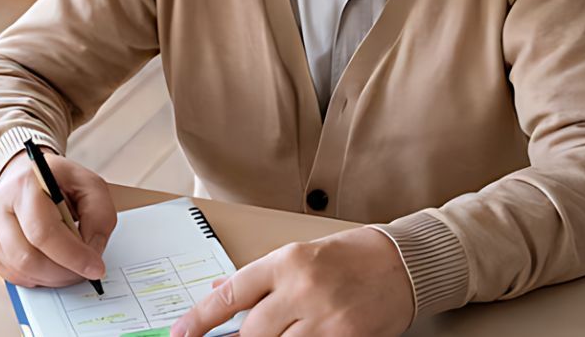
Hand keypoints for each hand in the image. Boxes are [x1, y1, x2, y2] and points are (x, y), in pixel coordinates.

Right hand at [0, 148, 117, 287]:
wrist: (26, 176)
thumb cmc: (59, 181)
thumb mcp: (89, 185)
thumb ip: (99, 215)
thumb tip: (92, 252)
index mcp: (25, 186)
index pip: (44, 232)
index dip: (72, 256)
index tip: (95, 268)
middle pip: (28, 258)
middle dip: (63, 272)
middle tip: (85, 272)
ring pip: (20, 271)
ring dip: (52, 278)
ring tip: (70, 267)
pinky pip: (13, 276)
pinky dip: (38, 278)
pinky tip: (51, 264)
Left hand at [171, 226, 413, 336]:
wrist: (403, 263)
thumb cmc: (352, 256)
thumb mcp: (301, 255)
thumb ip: (262, 280)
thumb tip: (221, 297)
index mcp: (286, 261)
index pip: (230, 295)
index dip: (199, 319)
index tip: (181, 335)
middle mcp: (302, 288)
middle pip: (253, 332)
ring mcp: (324, 317)